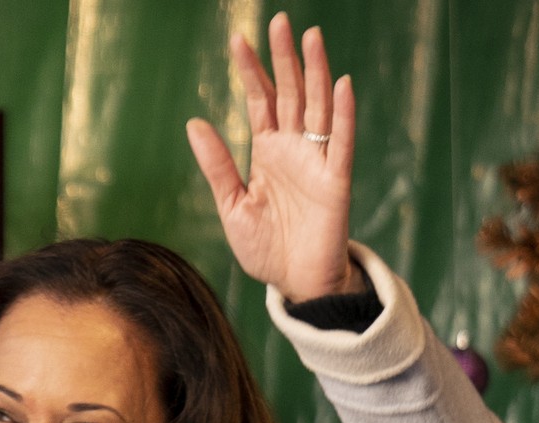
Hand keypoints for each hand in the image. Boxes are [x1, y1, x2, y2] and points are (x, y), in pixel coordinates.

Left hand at [187, 12, 359, 301]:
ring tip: (311, 37)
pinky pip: (341, 143)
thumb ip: (217, 164)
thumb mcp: (231, 204)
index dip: (250, 71)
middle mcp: (294, 149)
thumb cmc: (264, 246)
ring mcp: (317, 161)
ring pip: (317, 107)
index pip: (259, 101)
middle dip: (284, 58)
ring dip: (316, 72)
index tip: (237, 39)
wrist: (294, 282)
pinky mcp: (336, 181)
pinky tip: (341, 84)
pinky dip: (343, 114)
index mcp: (266, 153)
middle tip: (278, 21)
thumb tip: (194, 122)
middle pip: (290, 93)